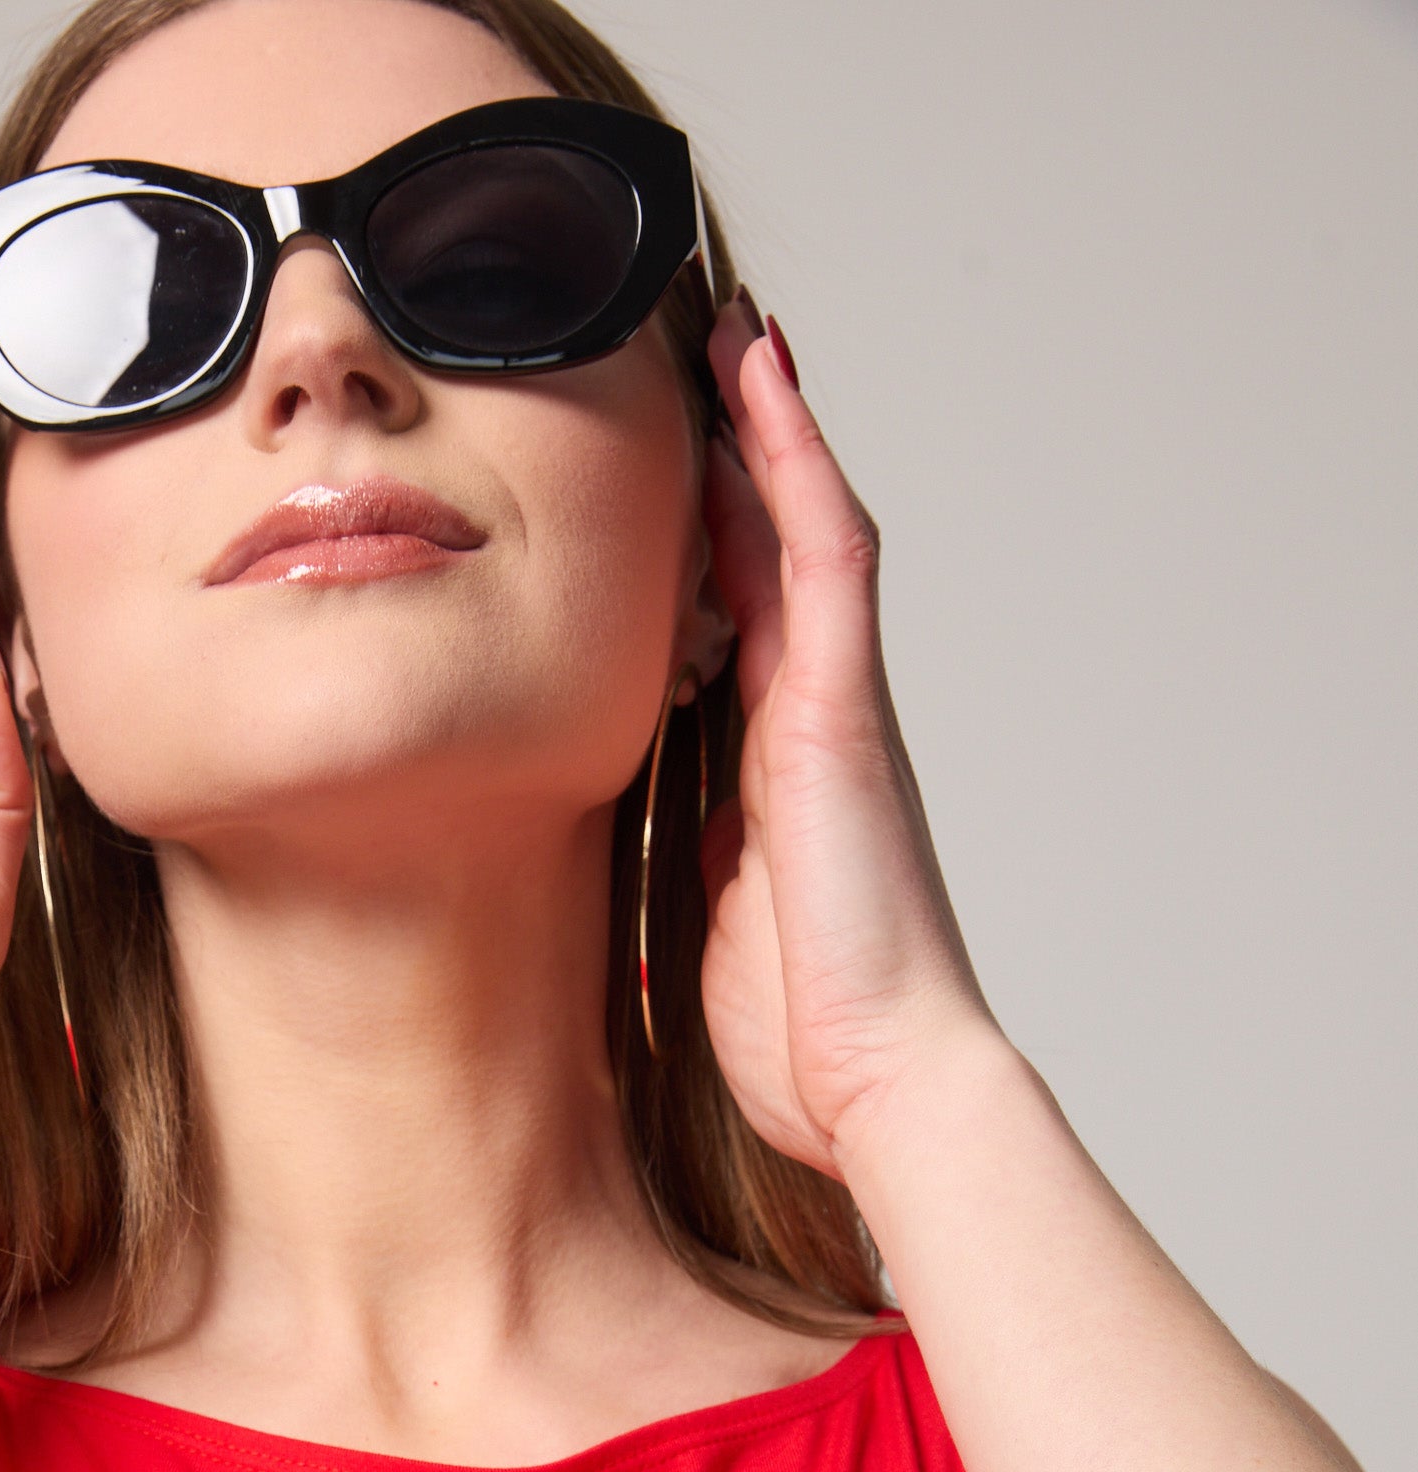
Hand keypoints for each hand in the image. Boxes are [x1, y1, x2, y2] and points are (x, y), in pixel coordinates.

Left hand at [696, 302, 1000, 1180]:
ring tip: (731, 328)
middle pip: (768, 550)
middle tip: (698, 350)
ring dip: (767, 425)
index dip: (703, 535)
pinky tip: (764, 383)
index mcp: (775, 768)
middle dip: (735, 453)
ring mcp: (835, 705)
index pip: (734, 619)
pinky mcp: (843, 710)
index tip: (662, 460)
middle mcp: (812, 718)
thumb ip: (693, 856)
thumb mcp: (711, 921)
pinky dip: (794, 463)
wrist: (878, 1082)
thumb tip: (655, 834)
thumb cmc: (805, 1033)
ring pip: (800, 525)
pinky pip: (825, 555)